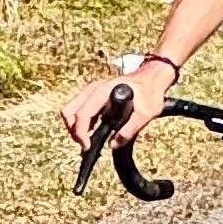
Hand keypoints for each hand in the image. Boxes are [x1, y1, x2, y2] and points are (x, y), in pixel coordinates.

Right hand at [61, 62, 176, 149]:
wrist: (153, 77)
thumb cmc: (150, 92)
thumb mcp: (146, 113)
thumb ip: (130, 129)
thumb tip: (113, 144)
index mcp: (103, 92)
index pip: (82, 114)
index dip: (81, 133)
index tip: (87, 147)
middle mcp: (94, 90)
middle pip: (69, 111)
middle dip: (74, 131)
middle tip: (86, 145)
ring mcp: (92, 91)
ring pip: (71, 110)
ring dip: (75, 127)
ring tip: (88, 141)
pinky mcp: (94, 95)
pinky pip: (79, 109)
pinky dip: (80, 123)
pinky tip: (91, 133)